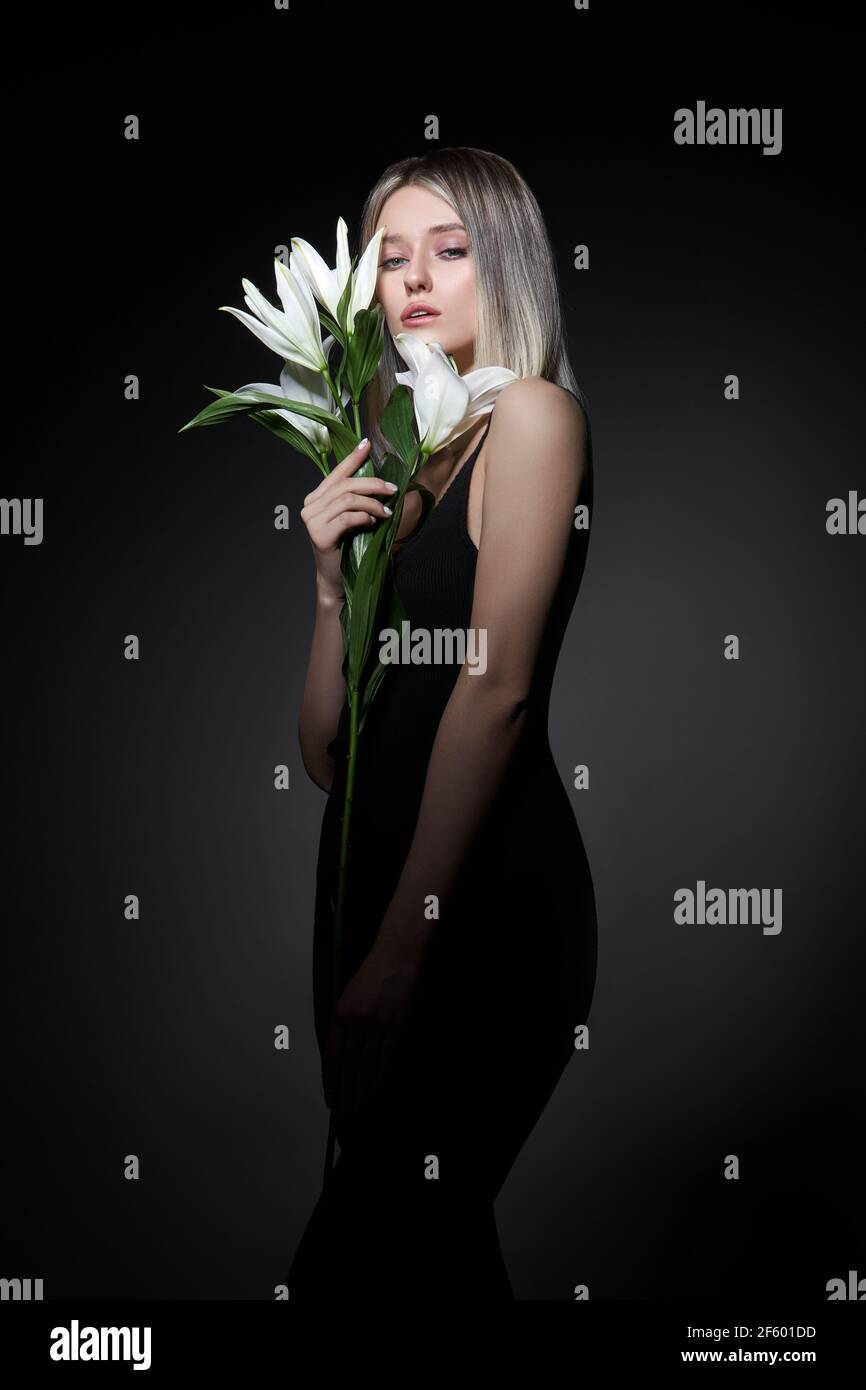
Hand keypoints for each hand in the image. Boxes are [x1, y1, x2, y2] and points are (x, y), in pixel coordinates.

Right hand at [299, 438, 397, 595]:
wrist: (336, 579)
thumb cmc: (348, 549)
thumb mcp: (353, 519)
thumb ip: (358, 500)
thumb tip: (382, 482)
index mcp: (317, 498)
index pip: (336, 473)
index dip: (352, 458)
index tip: (367, 444)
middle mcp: (311, 506)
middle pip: (345, 485)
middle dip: (372, 483)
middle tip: (392, 489)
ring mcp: (312, 520)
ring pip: (347, 499)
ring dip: (372, 503)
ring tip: (386, 511)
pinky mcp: (319, 534)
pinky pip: (346, 518)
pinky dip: (363, 517)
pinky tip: (372, 522)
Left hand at [323, 941, 423, 1124]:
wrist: (400, 952)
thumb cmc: (377, 972)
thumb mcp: (352, 994)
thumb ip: (346, 1022)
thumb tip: (342, 1050)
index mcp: (340, 1014)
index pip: (331, 1057)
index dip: (331, 1081)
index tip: (331, 1099)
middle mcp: (355, 1021)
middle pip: (347, 1067)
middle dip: (345, 1094)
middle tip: (344, 1115)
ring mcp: (376, 1024)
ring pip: (366, 1067)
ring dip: (362, 1092)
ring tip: (360, 1110)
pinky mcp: (397, 1025)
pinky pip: (387, 1059)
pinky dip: (382, 1078)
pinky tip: (379, 1091)